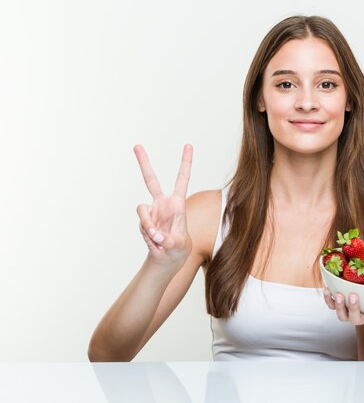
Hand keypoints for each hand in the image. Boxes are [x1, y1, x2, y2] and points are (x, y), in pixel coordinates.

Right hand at [134, 144, 192, 267]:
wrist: (167, 257)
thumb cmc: (178, 248)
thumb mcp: (178, 244)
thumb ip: (167, 239)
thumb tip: (155, 234)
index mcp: (178, 203)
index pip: (182, 179)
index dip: (185, 162)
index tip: (188, 145)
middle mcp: (163, 203)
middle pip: (150, 179)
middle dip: (143, 163)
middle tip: (136, 145)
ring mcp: (151, 211)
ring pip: (141, 209)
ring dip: (148, 225)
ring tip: (158, 238)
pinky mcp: (143, 219)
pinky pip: (141, 222)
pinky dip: (147, 231)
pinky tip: (154, 239)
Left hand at [322, 287, 363, 325]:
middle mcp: (362, 317)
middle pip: (357, 319)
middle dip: (355, 308)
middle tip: (353, 296)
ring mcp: (350, 314)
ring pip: (343, 317)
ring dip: (340, 307)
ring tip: (340, 294)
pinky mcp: (339, 308)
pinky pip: (332, 307)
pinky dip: (328, 299)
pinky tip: (328, 289)